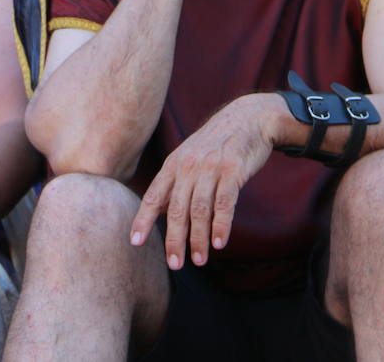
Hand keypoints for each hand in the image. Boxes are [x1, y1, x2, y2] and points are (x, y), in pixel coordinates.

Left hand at [129, 94, 275, 267]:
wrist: (248, 118)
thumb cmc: (217, 144)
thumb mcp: (190, 156)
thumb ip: (177, 181)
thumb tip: (162, 212)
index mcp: (174, 164)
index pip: (153, 196)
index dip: (142, 220)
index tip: (134, 243)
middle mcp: (188, 166)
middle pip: (176, 208)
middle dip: (174, 239)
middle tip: (175, 264)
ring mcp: (211, 167)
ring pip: (199, 209)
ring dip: (198, 238)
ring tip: (198, 260)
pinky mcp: (233, 170)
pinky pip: (224, 203)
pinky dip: (221, 225)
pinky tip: (219, 243)